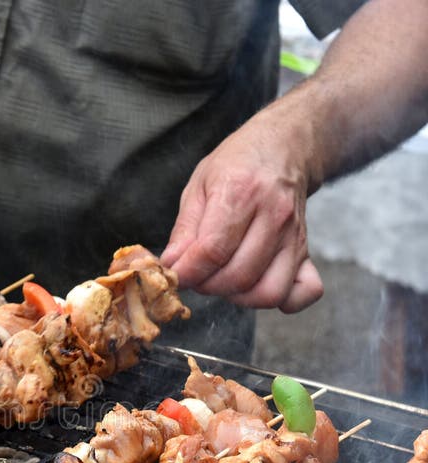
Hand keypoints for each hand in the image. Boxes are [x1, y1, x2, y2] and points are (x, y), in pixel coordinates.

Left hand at [161, 116, 323, 312]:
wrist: (284, 146)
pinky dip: (284, 301)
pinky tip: (259, 288)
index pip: (212, 251)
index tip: (176, 274)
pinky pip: (305, 292)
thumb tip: (170, 266)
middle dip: (208, 286)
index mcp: (242, 192)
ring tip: (223, 280)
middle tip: (198, 275)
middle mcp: (274, 215)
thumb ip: (184, 230)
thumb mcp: (199, 186)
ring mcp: (294, 236)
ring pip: (268, 292)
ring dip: (238, 297)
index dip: (188, 272)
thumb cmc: (237, 165)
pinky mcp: (306, 251)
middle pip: (238, 276)